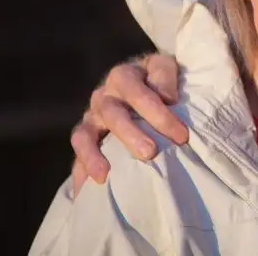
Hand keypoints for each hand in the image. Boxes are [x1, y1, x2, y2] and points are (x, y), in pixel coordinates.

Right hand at [70, 53, 186, 195]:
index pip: (139, 94)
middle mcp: (103, 96)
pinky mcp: (85, 135)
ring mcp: (91, 117)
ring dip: (93, 155)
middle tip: (149, 153)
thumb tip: (168, 98)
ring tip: (104, 175)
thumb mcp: (164, 67)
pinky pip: (76, 155)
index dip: (159, 115)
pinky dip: (79, 170)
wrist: (141, 78)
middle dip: (131, 135)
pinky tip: (83, 190)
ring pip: (85, 135)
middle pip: (112, 115)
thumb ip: (165, 76)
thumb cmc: (157, 78)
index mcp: (123, 76)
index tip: (181, 135)